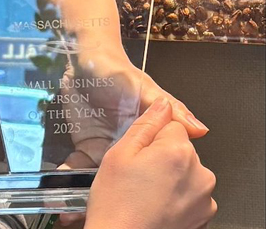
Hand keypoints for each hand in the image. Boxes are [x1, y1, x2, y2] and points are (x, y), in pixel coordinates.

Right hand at [82, 98, 216, 228]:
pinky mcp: (204, 215)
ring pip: (185, 171)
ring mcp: (205, 197)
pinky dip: (176, 198)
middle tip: (135, 176)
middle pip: (180, 149)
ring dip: (169, 178)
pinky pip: (191, 194)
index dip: (149, 138)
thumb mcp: (119, 154)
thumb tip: (162, 105)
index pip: (169, 125)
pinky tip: (155, 206)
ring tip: (143, 194)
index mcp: (178, 151)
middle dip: (160, 157)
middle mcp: (200, 173)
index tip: (136, 154)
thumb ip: (145, 125)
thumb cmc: (116, 203)